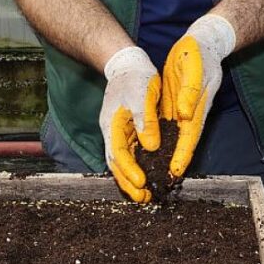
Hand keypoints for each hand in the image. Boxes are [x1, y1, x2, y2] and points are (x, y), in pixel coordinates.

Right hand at [100, 47, 160, 202]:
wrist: (128, 64)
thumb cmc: (135, 77)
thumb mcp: (142, 96)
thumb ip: (145, 121)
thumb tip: (151, 146)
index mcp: (113, 124)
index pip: (119, 153)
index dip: (130, 170)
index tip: (142, 183)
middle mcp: (112, 132)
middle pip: (117, 164)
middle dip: (129, 183)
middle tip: (144, 198)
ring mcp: (118, 133)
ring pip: (121, 162)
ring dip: (131, 179)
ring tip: (144, 195)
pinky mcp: (126, 132)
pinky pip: (129, 155)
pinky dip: (135, 169)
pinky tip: (145, 177)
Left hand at [161, 14, 235, 177]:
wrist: (202, 41)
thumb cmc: (198, 52)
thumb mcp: (193, 68)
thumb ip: (190, 92)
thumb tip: (185, 115)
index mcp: (197, 105)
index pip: (190, 135)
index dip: (183, 154)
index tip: (176, 172)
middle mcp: (191, 111)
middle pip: (183, 141)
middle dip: (175, 161)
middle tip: (165, 181)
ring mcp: (185, 108)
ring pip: (175, 135)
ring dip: (168, 153)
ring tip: (157, 172)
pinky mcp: (177, 103)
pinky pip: (169, 124)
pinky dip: (163, 138)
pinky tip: (154, 149)